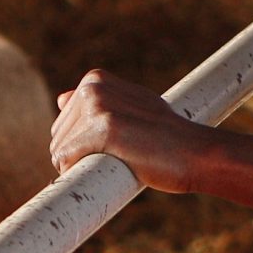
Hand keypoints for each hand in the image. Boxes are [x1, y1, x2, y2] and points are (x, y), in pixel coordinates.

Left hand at [49, 70, 252, 210]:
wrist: (195, 152)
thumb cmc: (163, 135)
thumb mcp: (129, 106)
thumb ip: (98, 101)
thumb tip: (60, 98)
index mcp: (95, 79)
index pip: (64, 122)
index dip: (83, 144)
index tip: (115, 147)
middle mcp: (92, 87)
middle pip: (58, 136)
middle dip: (79, 155)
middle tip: (120, 156)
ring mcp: (97, 106)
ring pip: (58, 150)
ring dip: (80, 165)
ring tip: (119, 160)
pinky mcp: (102, 129)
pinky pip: (65, 160)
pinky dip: (76, 172)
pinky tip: (105, 169)